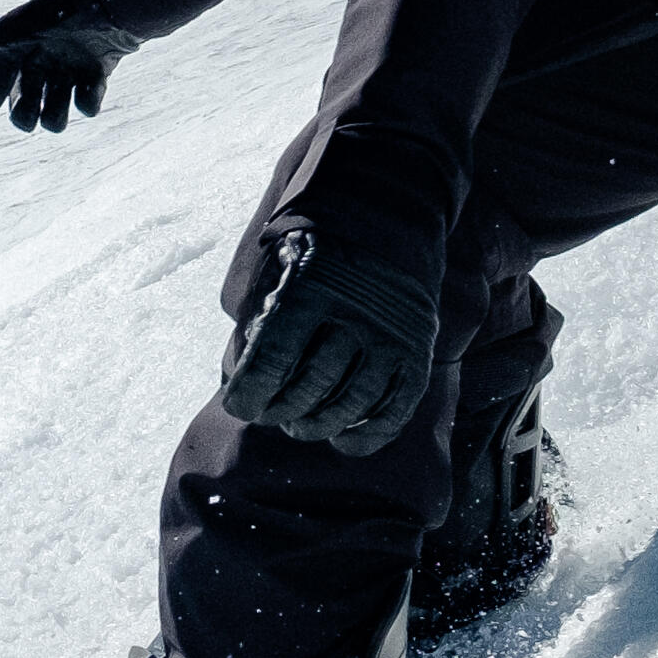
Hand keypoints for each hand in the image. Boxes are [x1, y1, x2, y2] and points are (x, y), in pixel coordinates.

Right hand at [0, 0, 135, 133]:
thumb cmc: (65, 6)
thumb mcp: (29, 17)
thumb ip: (5, 30)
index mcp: (23, 44)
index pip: (0, 70)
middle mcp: (44, 59)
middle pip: (26, 97)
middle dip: (22, 114)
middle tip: (27, 122)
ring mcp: (70, 68)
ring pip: (56, 108)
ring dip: (53, 118)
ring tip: (55, 121)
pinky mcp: (96, 74)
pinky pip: (88, 100)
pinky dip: (87, 104)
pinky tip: (86, 100)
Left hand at [216, 211, 442, 450]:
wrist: (388, 215)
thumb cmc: (318, 248)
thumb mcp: (280, 266)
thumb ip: (260, 317)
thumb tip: (240, 376)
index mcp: (311, 288)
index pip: (272, 361)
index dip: (249, 394)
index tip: (239, 406)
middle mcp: (355, 313)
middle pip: (310, 387)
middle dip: (280, 411)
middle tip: (269, 415)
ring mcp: (392, 335)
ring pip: (351, 404)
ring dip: (318, 425)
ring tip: (299, 426)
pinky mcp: (418, 350)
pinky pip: (395, 409)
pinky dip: (368, 434)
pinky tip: (343, 441)